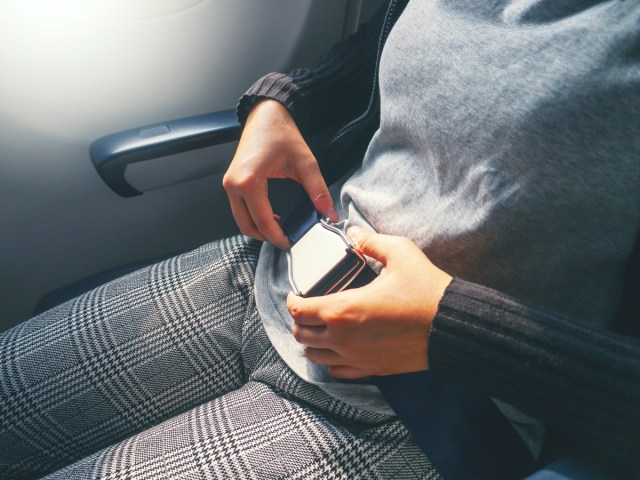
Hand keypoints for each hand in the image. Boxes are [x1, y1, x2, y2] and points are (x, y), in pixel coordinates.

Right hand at [223, 100, 337, 248]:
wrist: (266, 114)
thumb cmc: (281, 133)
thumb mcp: (305, 163)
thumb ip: (318, 190)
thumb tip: (329, 213)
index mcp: (248, 181)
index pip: (262, 221)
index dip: (277, 237)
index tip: (290, 243)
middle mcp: (233, 184)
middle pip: (246, 225)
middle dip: (266, 237)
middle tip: (286, 240)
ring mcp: (229, 183)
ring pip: (241, 219)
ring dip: (258, 228)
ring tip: (280, 229)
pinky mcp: (231, 182)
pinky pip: (239, 209)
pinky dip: (253, 217)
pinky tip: (271, 217)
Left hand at [287, 227, 452, 378]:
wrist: (452, 326)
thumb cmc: (426, 290)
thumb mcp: (400, 253)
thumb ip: (371, 241)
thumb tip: (354, 232)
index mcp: (342, 309)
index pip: (298, 310)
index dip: (292, 300)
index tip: (296, 293)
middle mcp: (343, 338)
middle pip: (301, 335)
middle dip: (299, 320)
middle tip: (308, 309)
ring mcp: (356, 357)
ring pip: (315, 357)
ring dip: (312, 342)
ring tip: (321, 328)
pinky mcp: (371, 369)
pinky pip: (337, 372)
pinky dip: (331, 361)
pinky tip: (340, 348)